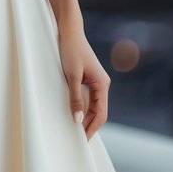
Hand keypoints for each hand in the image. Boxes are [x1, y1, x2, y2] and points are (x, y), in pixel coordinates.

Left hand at [57, 13, 110, 140]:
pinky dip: (82, 108)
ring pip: (93, 106)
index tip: (82, 141)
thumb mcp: (71, 76)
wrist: (69, 31)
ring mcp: (96, 82)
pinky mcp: (88, 78)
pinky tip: (73, 115)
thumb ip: (75, 98)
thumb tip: (79, 120)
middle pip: (98, 112)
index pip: (101, 114)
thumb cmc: (71, 50)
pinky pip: (88, 98)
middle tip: (76, 141)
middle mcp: (102, 84)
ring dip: (85, 118)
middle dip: (89, 126)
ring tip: (74, 131)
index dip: (92, 129)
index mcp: (103, 84)